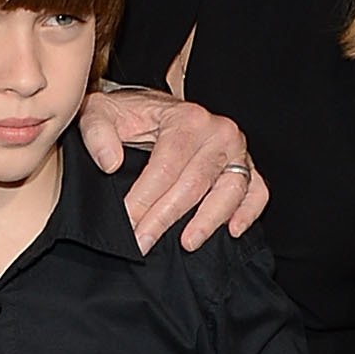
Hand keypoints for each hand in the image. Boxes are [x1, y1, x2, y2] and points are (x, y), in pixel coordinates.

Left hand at [77, 84, 266, 251]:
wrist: (152, 110)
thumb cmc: (128, 116)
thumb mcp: (101, 113)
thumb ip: (98, 133)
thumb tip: (110, 163)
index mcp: (186, 117)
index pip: (165, 167)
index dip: (144, 199)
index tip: (126, 222)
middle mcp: (218, 131)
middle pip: (194, 184)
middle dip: (165, 217)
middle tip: (142, 243)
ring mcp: (237, 150)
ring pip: (229, 191)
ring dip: (208, 221)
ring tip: (186, 243)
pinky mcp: (246, 166)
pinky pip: (257, 192)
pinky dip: (248, 212)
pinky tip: (232, 231)